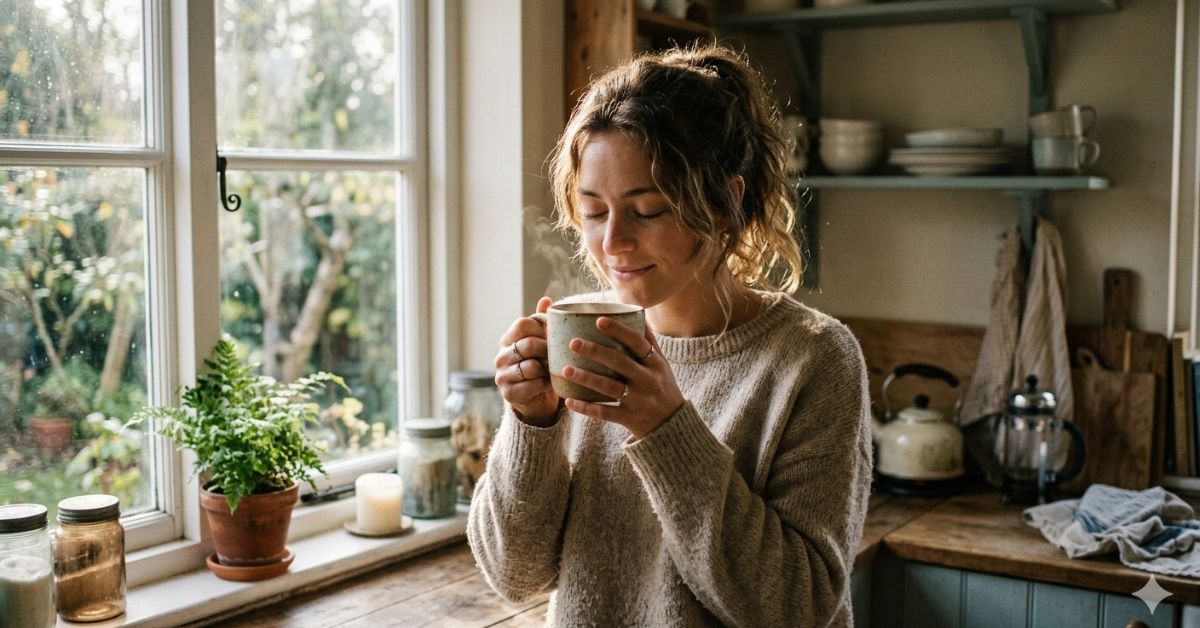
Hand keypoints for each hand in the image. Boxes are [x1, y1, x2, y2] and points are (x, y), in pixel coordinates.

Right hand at [494, 297, 559, 425]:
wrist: (535, 398)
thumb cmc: (539, 365)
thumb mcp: (540, 343)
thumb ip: (541, 322)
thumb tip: (546, 299)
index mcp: (507, 340)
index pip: (522, 324)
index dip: (541, 327)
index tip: (553, 335)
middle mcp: (500, 357)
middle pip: (527, 345)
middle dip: (548, 349)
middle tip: (560, 353)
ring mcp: (502, 376)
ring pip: (530, 366)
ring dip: (547, 369)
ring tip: (555, 369)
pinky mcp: (509, 394)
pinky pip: (533, 385)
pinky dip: (545, 384)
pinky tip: (550, 383)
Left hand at [561, 317, 683, 438]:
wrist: (673, 424)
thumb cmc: (662, 387)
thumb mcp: (661, 364)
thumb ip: (648, 341)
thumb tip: (635, 311)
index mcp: (655, 363)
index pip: (637, 343)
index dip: (619, 331)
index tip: (598, 320)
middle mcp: (648, 380)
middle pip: (620, 362)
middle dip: (596, 351)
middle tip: (573, 343)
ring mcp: (639, 400)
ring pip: (610, 387)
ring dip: (586, 378)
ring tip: (565, 369)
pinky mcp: (630, 418)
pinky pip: (605, 413)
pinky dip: (586, 408)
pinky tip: (569, 401)